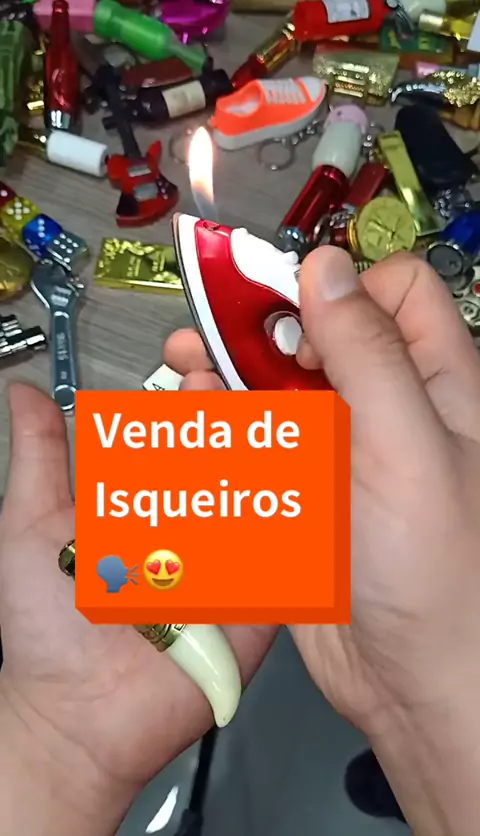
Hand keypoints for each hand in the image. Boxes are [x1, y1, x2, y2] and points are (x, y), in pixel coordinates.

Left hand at [0, 384, 274, 835]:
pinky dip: (297, 520)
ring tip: (264, 421)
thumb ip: (40, 458)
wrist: (79, 717)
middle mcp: (187, 527)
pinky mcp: (255, 603)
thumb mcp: (31, 528)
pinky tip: (305, 479)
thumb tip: (25, 395)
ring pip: (256, 499)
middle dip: (226, 421)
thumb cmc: (45, 627)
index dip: (185, 402)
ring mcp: (224, 562)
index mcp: (141, 504)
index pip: (174, 437)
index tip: (190, 373)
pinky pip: (282, 559)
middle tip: (226, 394)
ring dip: (265, 457)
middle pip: (221, 461)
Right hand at [164, 247, 479, 835]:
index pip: (390, 292)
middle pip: (319, 335)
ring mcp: (341, 450)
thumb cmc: (440, 578)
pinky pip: (259, 443)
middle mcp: (386, 408)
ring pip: (279, 387)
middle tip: (212, 325)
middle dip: (261, 325)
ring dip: (231, 371)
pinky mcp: (304, 492)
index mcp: (434, 384)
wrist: (414, 683)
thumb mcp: (408, 448)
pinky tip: (195, 417)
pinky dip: (224, 426)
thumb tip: (327, 269)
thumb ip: (368, 353)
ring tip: (187, 363)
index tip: (292, 313)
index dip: (339, 289)